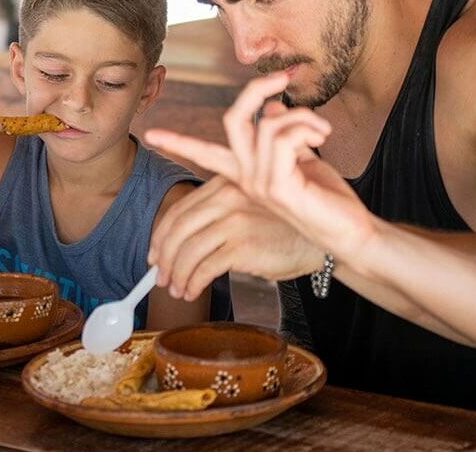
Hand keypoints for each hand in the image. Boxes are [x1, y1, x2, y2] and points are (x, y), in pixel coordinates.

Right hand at [146, 73, 376, 298]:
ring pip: (268, 122)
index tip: (150, 135)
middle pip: (232, 118)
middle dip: (256, 89)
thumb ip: (283, 132)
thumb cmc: (327, 197)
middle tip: (283, 77)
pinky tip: (322, 140)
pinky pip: (283, 136)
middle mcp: (245, 177)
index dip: (176, 142)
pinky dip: (307, 127)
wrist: (350, 231)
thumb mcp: (302, 156)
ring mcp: (257, 183)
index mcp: (246, 172)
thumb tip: (271, 106)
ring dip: (303, 116)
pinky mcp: (275, 186)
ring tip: (322, 130)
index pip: (202, 153)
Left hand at [148, 176, 322, 300]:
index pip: (179, 211)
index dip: (160, 236)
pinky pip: (205, 268)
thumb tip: (176, 244)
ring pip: (188, 251)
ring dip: (176, 275)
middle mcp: (226, 198)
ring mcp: (234, 221)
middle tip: (159, 278)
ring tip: (177, 289)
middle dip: (163, 258)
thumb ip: (216, 213)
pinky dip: (193, 283)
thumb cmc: (283, 227)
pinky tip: (192, 290)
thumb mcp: (247, 205)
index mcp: (223, 184)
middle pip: (178, 231)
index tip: (153, 255)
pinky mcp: (243, 245)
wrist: (321, 240)